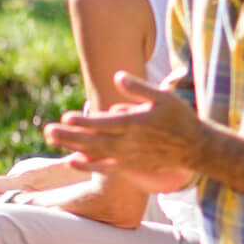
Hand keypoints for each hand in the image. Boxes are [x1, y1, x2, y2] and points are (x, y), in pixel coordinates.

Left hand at [45, 71, 201, 190]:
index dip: (85, 122)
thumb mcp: (163, 97)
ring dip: (72, 147)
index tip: (66, 117)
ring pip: (96, 153)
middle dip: (70, 136)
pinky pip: (105, 168)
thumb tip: (117, 75)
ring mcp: (129, 157)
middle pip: (94, 140)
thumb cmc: (180, 118)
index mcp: (137, 123)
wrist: (196, 147)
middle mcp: (130, 142)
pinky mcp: (131, 166)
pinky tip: (71, 161)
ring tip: (53, 140)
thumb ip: (138, 88)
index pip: (105, 123)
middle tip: (47, 131)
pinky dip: (88, 165)